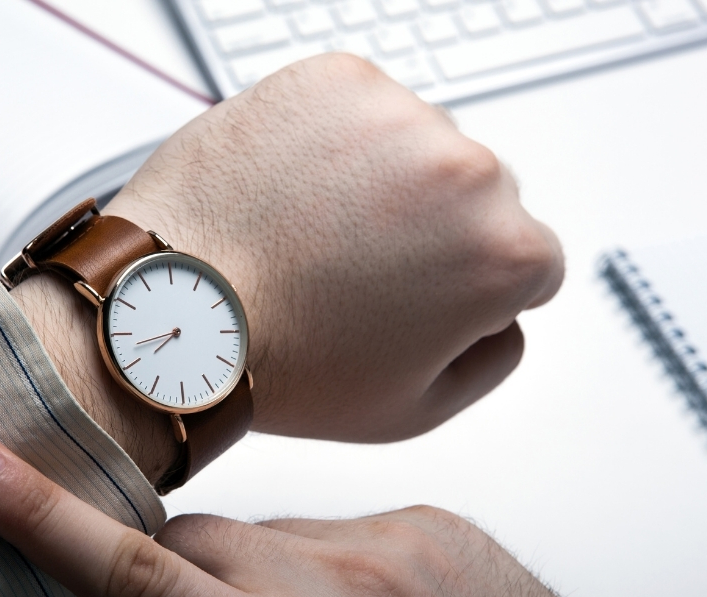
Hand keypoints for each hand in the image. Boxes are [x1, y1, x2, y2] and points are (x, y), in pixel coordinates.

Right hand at [0, 429, 665, 596]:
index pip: (137, 574)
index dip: (39, 517)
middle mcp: (340, 579)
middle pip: (191, 539)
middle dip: (165, 569)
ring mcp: (390, 535)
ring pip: (260, 532)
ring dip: (250, 576)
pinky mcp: (427, 517)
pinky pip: (330, 526)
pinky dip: (313, 565)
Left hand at [12, 54, 563, 481]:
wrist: (176, 306)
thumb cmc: (280, 363)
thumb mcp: (413, 408)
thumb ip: (494, 357)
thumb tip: (507, 316)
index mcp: (502, 251)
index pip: (529, 262)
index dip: (469, 292)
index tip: (417, 299)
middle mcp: (466, 169)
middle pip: (479, 197)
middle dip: (434, 232)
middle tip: (357, 271)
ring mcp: (398, 114)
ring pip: (421, 147)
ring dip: (386, 179)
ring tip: (314, 232)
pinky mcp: (336, 79)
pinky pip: (362, 110)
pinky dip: (336, 142)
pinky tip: (294, 192)